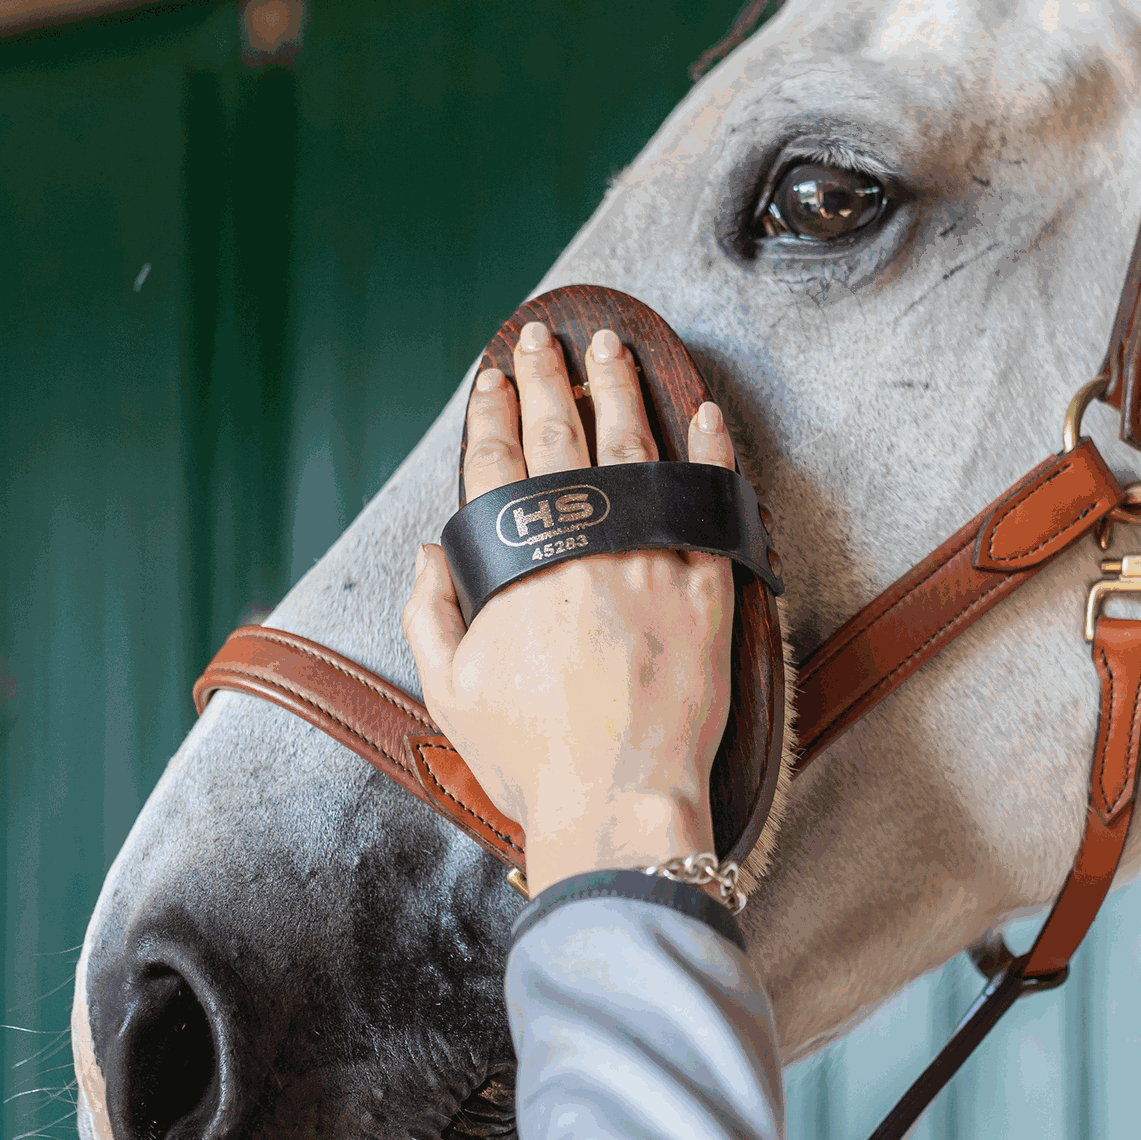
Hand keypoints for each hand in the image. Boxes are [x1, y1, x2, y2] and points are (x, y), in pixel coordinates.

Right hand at [401, 321, 736, 895]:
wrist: (619, 803)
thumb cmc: (530, 757)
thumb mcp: (450, 691)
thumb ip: (431, 612)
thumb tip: (428, 550)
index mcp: (519, 565)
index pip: (498, 464)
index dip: (491, 414)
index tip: (491, 377)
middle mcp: (586, 545)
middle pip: (563, 438)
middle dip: (548, 378)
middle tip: (542, 337)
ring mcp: (652, 560)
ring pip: (636, 451)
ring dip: (619, 392)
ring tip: (610, 348)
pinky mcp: (709, 588)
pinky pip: (712, 503)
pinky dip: (709, 454)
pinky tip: (704, 412)